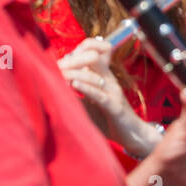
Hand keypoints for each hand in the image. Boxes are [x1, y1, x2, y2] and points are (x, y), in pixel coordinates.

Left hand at [59, 37, 159, 156]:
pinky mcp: (114, 106)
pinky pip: (99, 94)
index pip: (95, 50)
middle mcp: (109, 79)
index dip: (78, 50)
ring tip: (60, 74)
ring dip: (75, 73)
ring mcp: (112, 91)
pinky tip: (74, 84)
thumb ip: (76, 92)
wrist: (132, 135)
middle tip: (57, 67)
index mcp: (103, 76)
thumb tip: (52, 85)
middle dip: (73, 58)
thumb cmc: (107, 118)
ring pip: (94, 73)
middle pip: (93, 56)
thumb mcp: (89, 102)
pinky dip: (86, 88)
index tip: (62, 60)